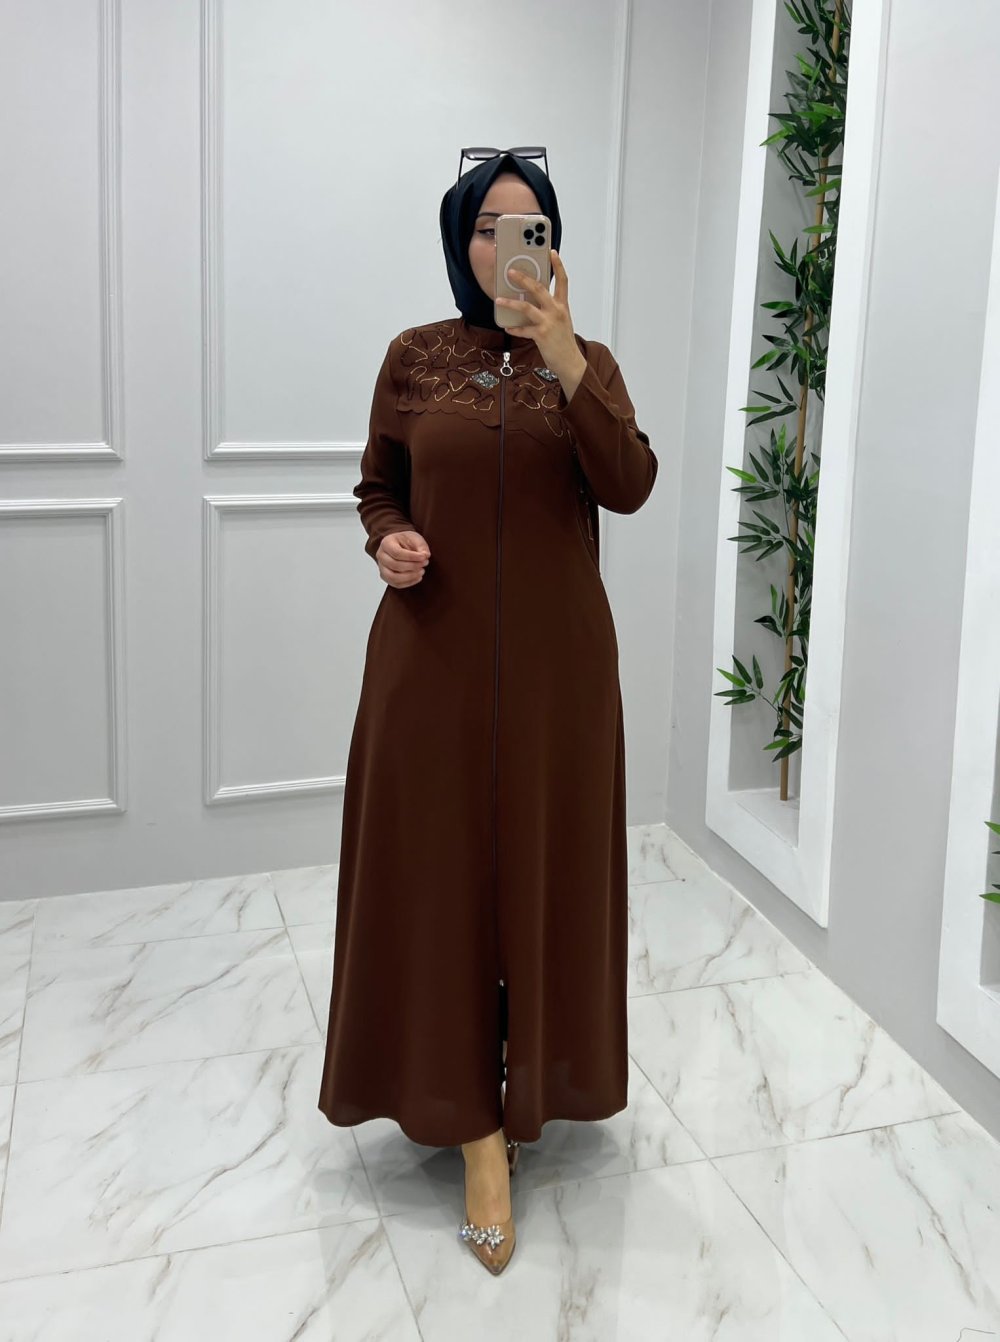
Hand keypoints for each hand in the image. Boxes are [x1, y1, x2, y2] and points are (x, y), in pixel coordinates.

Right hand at [376, 530, 429, 587]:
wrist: (400, 545)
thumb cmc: (406, 541)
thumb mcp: (415, 538)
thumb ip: (421, 546)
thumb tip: (426, 555)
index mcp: (386, 543)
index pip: (397, 553)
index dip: (411, 557)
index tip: (424, 557)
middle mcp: (381, 556)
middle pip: (395, 565)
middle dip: (412, 566)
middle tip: (425, 563)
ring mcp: (382, 568)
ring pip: (393, 577)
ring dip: (410, 576)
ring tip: (422, 571)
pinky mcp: (386, 577)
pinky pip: (396, 584)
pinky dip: (409, 582)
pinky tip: (418, 577)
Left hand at [496, 250, 586, 398]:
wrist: (570, 361)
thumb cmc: (563, 340)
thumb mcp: (561, 320)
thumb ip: (549, 307)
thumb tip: (531, 298)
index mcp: (562, 305)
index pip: (563, 280)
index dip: (558, 265)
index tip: (551, 252)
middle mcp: (557, 311)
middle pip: (539, 288)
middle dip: (523, 278)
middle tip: (510, 271)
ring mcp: (549, 322)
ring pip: (526, 307)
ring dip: (510, 302)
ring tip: (498, 299)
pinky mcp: (541, 335)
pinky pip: (523, 329)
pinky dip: (514, 328)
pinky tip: (507, 326)